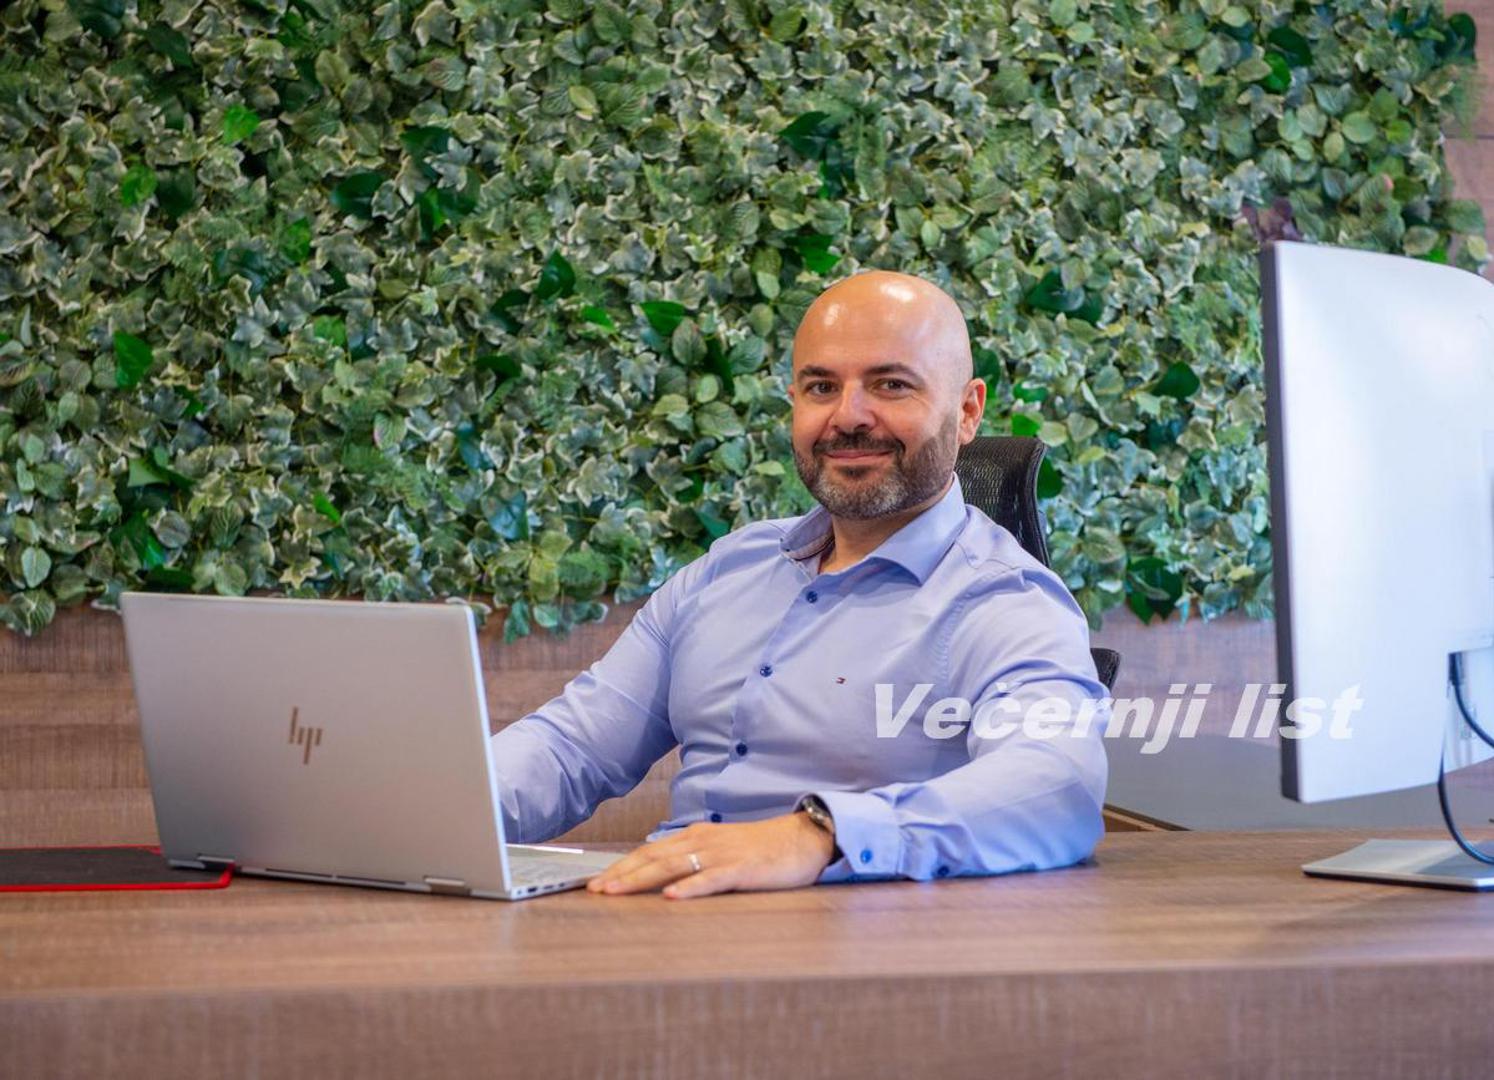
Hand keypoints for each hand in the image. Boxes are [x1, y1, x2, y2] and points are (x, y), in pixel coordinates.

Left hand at [585, 812, 836, 899]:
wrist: (804, 838)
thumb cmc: (761, 848)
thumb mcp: (720, 849)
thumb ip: (693, 859)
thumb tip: (660, 875)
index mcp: (695, 837)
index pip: (649, 851)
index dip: (621, 866)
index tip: (596, 881)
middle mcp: (703, 842)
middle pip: (653, 858)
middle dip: (621, 874)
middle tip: (594, 890)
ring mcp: (722, 855)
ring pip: (674, 866)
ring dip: (642, 880)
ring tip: (617, 892)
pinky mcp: (742, 869)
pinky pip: (712, 880)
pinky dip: (690, 888)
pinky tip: (672, 897)